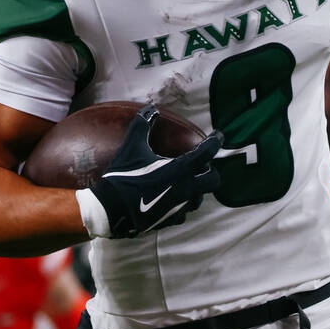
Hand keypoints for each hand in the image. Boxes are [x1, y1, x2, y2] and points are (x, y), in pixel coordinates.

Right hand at [84, 105, 221, 237]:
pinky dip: (183, 204)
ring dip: (198, 188)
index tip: (218, 136)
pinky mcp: (172, 219)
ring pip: (200, 198)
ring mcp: (180, 207)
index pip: (207, 153)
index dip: (215, 142)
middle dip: (211, 171)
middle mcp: (186, 188)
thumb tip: (149, 109)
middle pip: (213, 180)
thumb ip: (142, 126)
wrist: (110, 211)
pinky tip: (175, 199)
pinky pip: (185, 212)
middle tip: (203, 164)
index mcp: (180, 169)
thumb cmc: (122, 177)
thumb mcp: (131, 148)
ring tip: (189, 181)